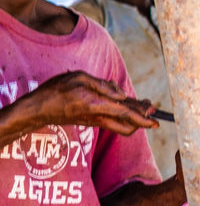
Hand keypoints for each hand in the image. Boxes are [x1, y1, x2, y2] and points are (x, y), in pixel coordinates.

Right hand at [21, 71, 156, 135]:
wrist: (37, 109)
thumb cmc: (56, 91)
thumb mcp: (79, 79)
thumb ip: (103, 86)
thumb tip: (122, 95)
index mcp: (96, 106)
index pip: (126, 115)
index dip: (143, 119)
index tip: (156, 123)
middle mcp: (97, 117)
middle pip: (127, 127)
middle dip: (141, 119)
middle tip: (149, 107)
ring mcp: (93, 121)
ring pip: (120, 125)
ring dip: (132, 115)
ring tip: (141, 103)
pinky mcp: (90, 121)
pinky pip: (111, 120)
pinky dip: (121, 113)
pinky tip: (121, 101)